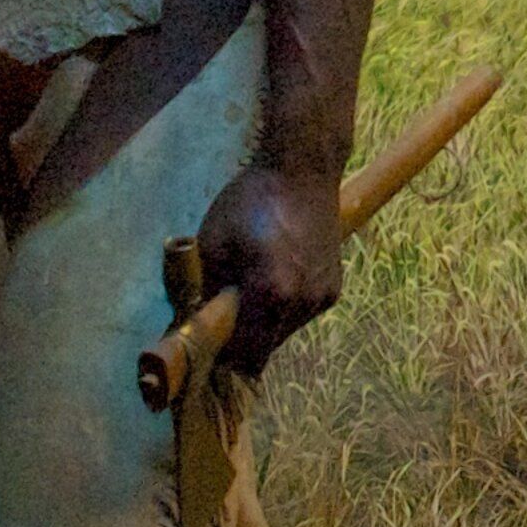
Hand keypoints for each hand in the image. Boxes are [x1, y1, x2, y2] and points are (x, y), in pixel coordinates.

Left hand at [194, 163, 342, 375]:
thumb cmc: (251, 201)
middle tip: (221, 314)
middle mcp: (302, 304)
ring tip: (249, 289)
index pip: (242, 355)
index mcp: (270, 294)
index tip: (204, 344)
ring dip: (262, 324)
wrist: (304, 170)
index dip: (220, 357)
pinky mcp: (333, 290)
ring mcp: (321, 299)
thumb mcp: (213, 242)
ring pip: (282, 333)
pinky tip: (274, 277)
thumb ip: (204, 290)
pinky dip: (282, 308)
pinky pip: (299, 314)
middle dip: (240, 341)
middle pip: (263, 350)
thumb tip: (193, 323)